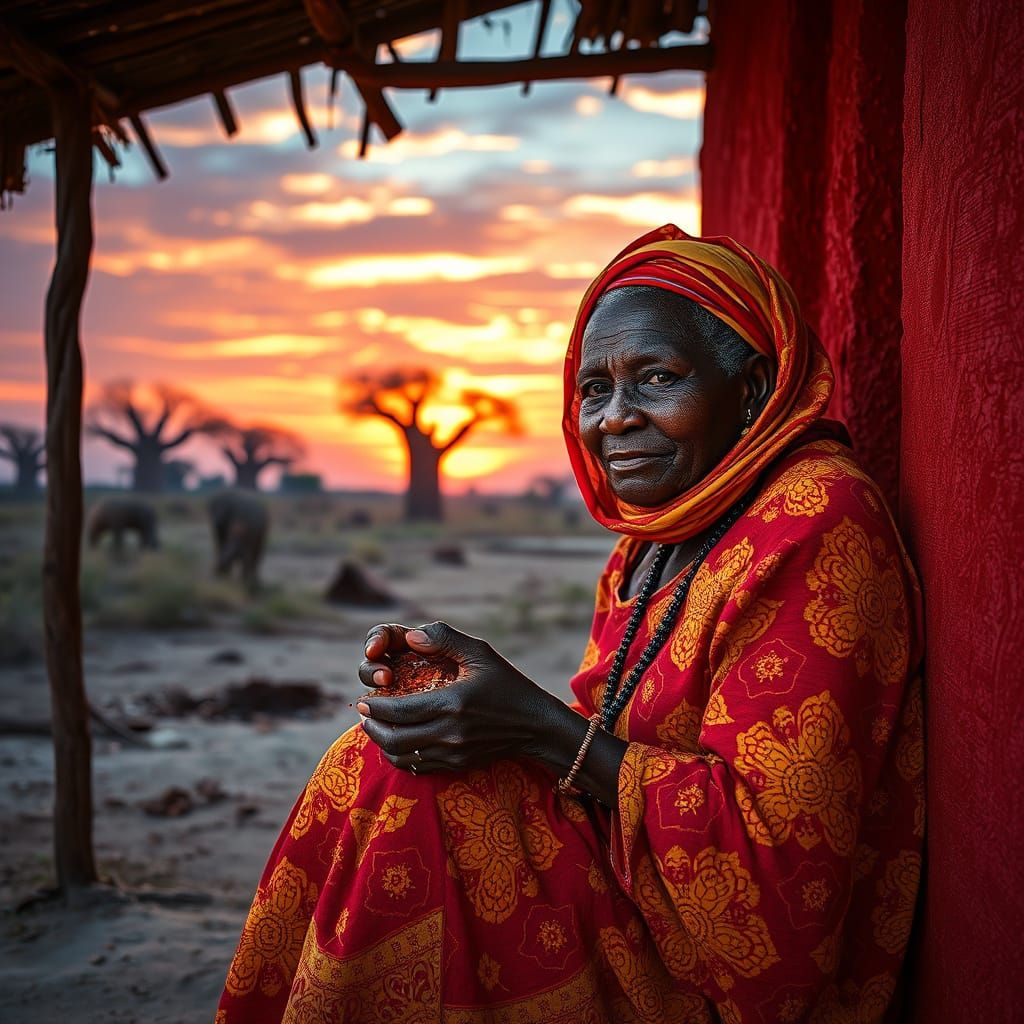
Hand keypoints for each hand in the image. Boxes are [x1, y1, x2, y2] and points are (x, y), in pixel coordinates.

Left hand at [356, 620, 558, 774]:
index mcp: (453, 703)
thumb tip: (410, 636)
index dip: (375, 706)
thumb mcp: (480, 653)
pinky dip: (400, 758)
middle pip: (395, 739)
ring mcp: (454, 753)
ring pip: (403, 757)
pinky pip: (418, 767)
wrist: (536, 725)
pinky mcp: (458, 764)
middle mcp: (450, 733)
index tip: (363, 698)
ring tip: (374, 727)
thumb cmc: (508, 684)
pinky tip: (396, 744)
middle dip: (372, 726)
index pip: (400, 711)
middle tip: (362, 713)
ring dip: (382, 744)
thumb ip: (445, 638)